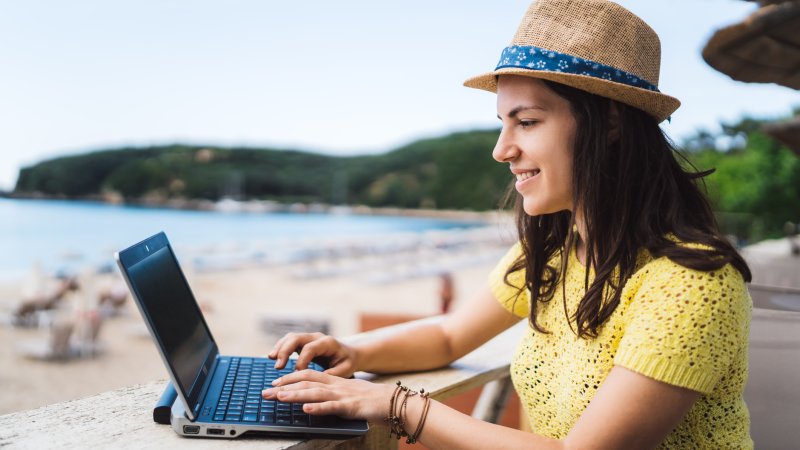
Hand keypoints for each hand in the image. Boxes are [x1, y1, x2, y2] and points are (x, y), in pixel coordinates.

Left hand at [261, 370, 393, 421]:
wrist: (393, 401)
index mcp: (335, 381)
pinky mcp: (351, 407)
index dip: (289, 378)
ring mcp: (343, 396)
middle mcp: (336, 386)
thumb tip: (314, 400)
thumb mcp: (347, 394)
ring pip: (315, 392)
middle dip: (284, 386)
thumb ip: (331, 395)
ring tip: (279, 397)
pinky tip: (307, 410)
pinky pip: (332, 407)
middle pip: (306, 382)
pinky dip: (319, 408)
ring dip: (295, 394)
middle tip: (265, 393)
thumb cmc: (371, 401)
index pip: (308, 375)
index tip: (273, 385)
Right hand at [268, 332, 357, 376]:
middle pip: (297, 338)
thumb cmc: (347, 363)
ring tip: (271, 359)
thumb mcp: (345, 370)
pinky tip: (272, 357)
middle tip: (278, 366)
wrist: (350, 354)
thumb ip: (331, 374)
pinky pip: (289, 341)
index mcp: (328, 343)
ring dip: (280, 347)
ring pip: (291, 337)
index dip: (301, 360)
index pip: (310, 348)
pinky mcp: (304, 342)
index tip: (297, 374)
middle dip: (285, 351)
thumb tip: (316, 381)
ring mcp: (310, 338)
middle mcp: (317, 337)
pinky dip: (280, 347)